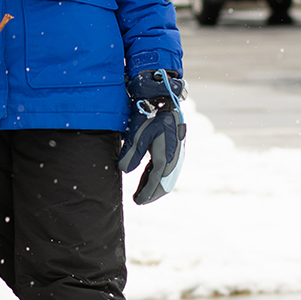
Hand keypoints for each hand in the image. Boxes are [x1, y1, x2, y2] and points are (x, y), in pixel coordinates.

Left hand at [118, 69, 186, 204]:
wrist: (164, 98)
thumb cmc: (149, 116)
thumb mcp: (136, 134)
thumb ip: (130, 154)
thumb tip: (123, 170)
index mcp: (166, 156)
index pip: (156, 181)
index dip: (146, 193)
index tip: (137, 201)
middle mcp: (174, 157)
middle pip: (165, 183)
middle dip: (152, 193)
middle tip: (140, 199)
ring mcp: (176, 152)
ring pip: (167, 176)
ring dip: (155, 185)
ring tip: (142, 190)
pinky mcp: (175, 147)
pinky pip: (167, 167)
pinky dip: (157, 174)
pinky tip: (147, 176)